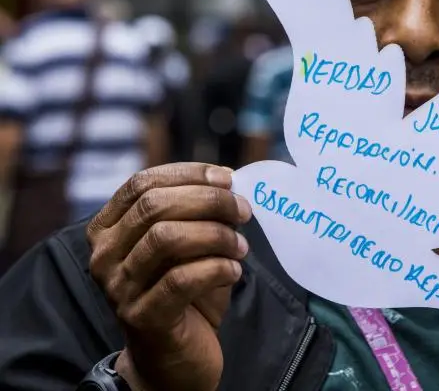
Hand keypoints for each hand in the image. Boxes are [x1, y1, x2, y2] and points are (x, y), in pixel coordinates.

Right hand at [87, 163, 252, 390]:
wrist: (174, 357)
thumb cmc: (182, 291)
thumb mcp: (184, 243)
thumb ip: (195, 211)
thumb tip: (228, 179)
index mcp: (108, 228)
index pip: (142, 183)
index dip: (188, 174)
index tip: (228, 177)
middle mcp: (104, 255)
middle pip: (154, 206)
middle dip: (209, 201)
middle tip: (243, 211)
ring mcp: (118, 287)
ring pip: (167, 238)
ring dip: (216, 235)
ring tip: (241, 246)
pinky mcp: (141, 316)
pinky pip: (182, 278)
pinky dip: (216, 268)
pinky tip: (234, 271)